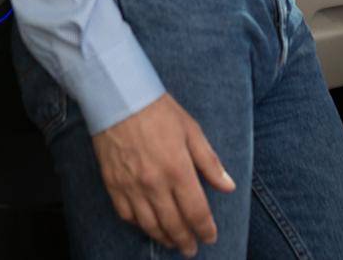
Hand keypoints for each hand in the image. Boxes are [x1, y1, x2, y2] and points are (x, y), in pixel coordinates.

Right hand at [91, 93, 235, 256]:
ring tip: (173, 243)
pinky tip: (148, 226)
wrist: (119, 98)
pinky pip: (127, 215)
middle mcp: (155, 184)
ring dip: (164, 238)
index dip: (205, 229)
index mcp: (178, 170)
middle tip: (192, 249)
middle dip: (186, 241)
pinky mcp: (114, 185)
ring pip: (150, 225)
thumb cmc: (159, 111)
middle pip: (174, 224)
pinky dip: (140, 225)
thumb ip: (210, 162)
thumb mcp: (192, 130)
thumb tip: (228, 186)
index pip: (196, 212)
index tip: (210, 237)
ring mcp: (131, 187)